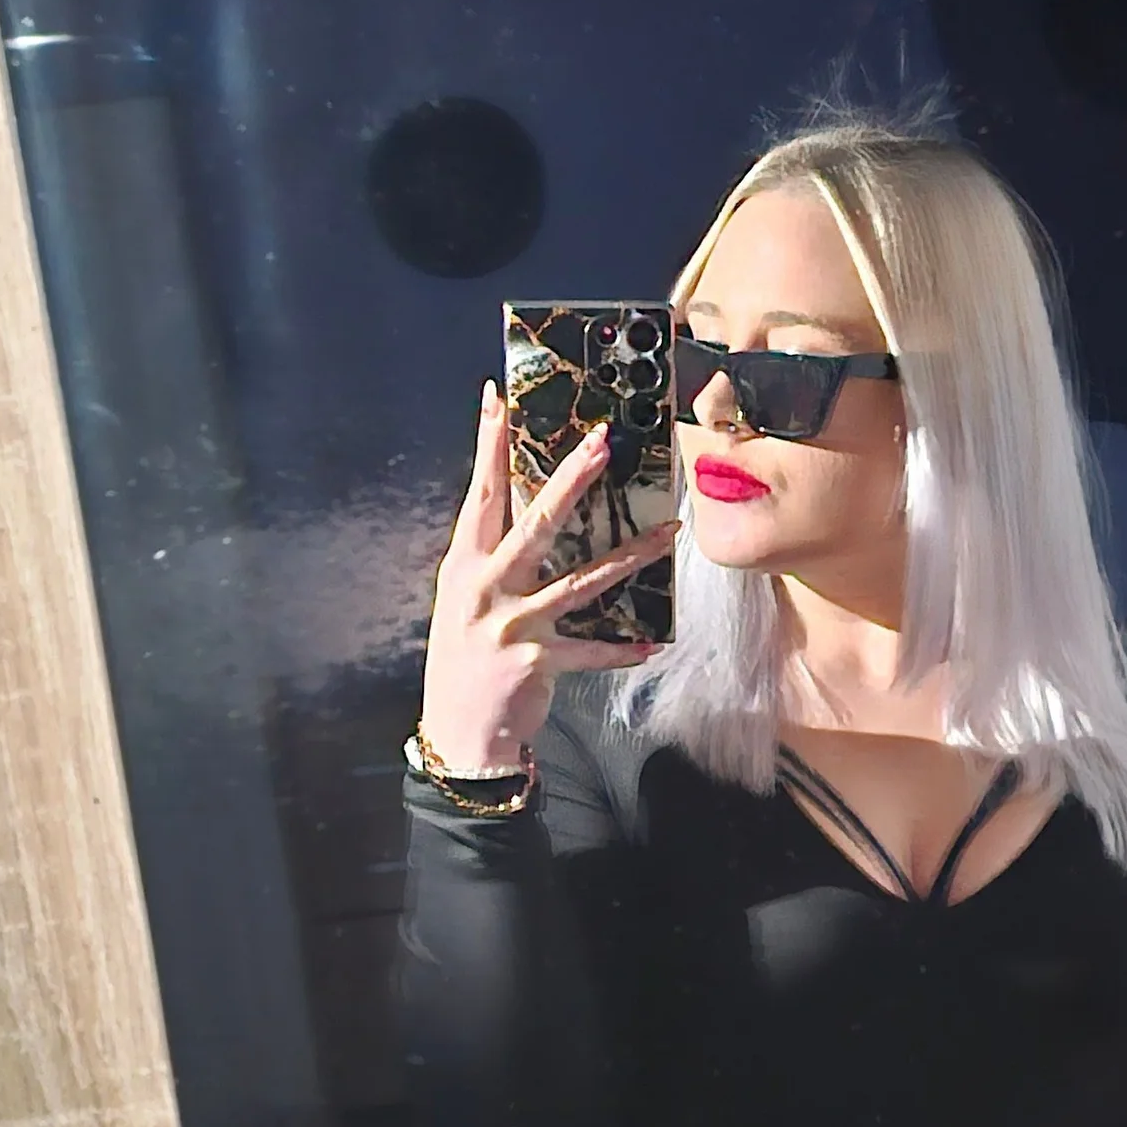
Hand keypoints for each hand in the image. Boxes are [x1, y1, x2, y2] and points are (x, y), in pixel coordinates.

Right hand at [417, 381, 672, 773]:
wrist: (459, 728)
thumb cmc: (466, 656)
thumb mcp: (468, 598)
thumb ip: (492, 557)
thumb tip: (526, 509)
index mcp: (466, 563)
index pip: (481, 492)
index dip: (488, 443)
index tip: (499, 398)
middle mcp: (487, 587)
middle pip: (535, 522)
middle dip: (570, 480)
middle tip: (601, 443)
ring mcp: (513, 624)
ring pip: (581, 581)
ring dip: (629, 556)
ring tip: (668, 532)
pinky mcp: (537, 662)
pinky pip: (591, 651)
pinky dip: (620, 650)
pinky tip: (650, 645)